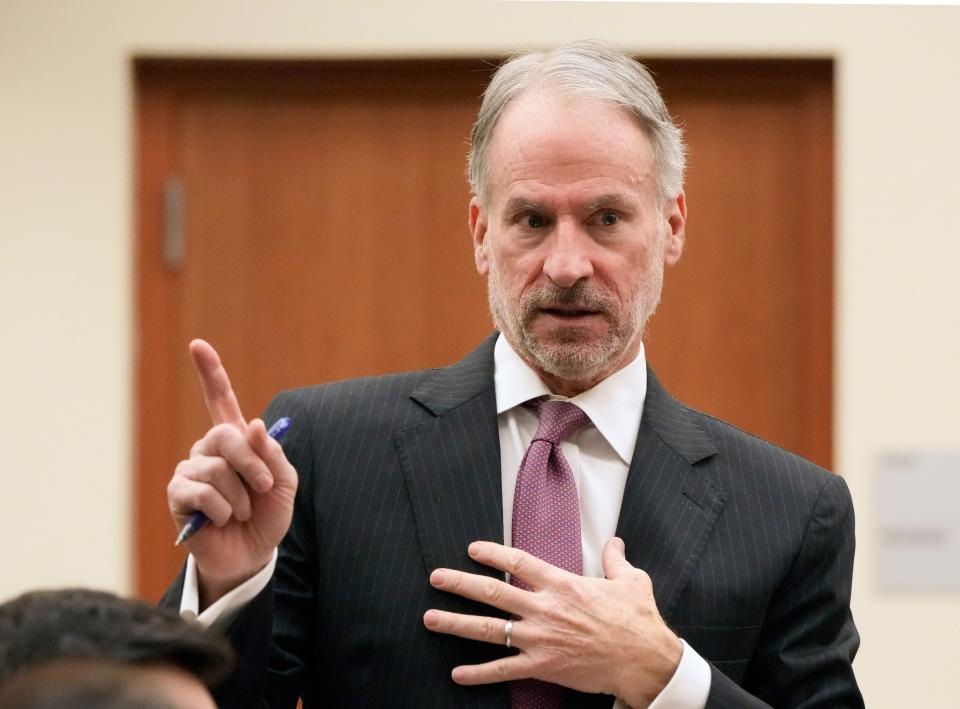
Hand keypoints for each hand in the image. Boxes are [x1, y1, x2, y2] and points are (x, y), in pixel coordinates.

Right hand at [167, 339, 297, 605]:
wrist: (252, 555)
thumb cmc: (267, 516)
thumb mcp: (284, 483)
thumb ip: (273, 454)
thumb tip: (255, 425)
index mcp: (235, 440)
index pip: (219, 399)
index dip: (209, 372)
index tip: (198, 345)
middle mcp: (209, 450)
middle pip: (225, 436)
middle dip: (252, 464)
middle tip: (265, 488)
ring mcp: (191, 471)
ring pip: (216, 469)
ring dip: (240, 497)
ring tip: (240, 513)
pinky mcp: (177, 496)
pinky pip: (201, 492)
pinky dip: (222, 510)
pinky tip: (222, 520)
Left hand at [423, 538, 681, 708]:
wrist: (644, 660)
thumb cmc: (638, 621)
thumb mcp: (630, 580)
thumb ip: (615, 559)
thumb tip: (615, 541)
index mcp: (563, 584)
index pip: (518, 561)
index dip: (493, 553)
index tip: (472, 549)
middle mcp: (545, 609)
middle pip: (493, 593)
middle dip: (460, 583)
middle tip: (436, 577)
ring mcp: (540, 639)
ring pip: (489, 629)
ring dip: (457, 623)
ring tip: (431, 618)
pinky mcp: (542, 667)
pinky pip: (504, 670)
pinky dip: (479, 673)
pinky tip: (458, 673)